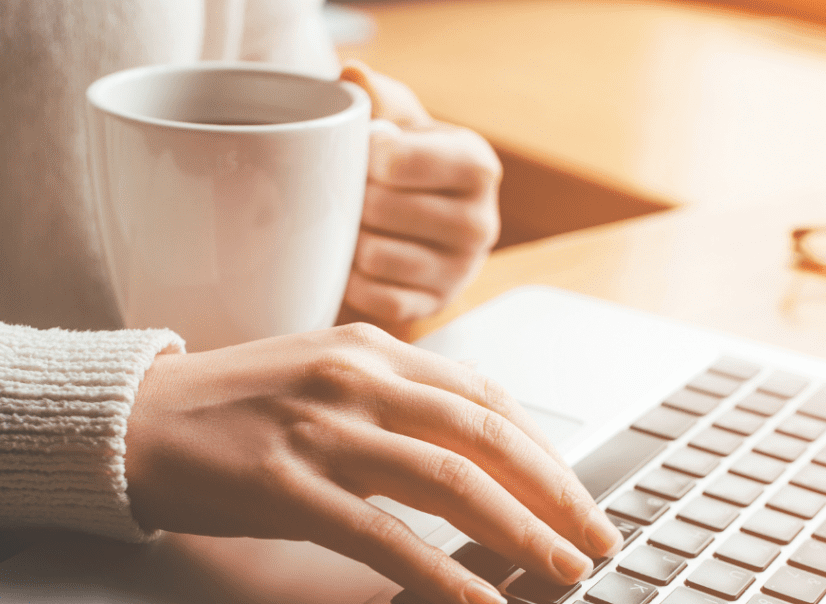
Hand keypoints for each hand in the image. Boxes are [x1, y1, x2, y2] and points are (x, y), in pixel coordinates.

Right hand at [124, 323, 621, 603]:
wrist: (136, 419)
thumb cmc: (235, 407)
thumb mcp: (325, 377)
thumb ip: (397, 402)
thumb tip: (475, 455)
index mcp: (374, 347)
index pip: (487, 398)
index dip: (545, 453)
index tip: (580, 498)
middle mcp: (357, 377)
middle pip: (485, 435)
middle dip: (556, 494)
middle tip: (598, 543)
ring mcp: (321, 428)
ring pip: (449, 480)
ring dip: (519, 531)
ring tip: (561, 574)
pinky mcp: (286, 483)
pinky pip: (382, 533)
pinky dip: (439, 570)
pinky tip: (477, 600)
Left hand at [339, 63, 501, 326]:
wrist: (425, 222)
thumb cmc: (408, 163)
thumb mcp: (401, 120)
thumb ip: (377, 96)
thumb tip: (353, 75)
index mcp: (477, 166)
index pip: (399, 162)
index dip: (362, 158)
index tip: (357, 155)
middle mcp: (481, 223)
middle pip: (383, 210)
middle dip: (353, 201)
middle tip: (344, 194)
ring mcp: (460, 272)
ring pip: (376, 257)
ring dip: (349, 241)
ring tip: (348, 225)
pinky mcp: (435, 306)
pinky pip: (378, 299)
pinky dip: (354, 281)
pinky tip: (352, 261)